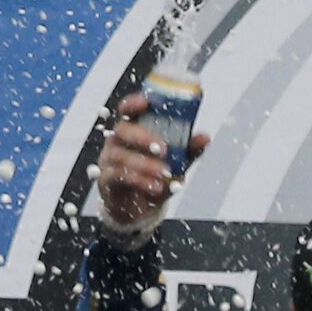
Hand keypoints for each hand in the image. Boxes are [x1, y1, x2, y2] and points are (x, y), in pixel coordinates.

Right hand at [93, 92, 207, 232]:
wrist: (138, 208)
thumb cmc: (153, 176)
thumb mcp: (175, 162)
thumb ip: (188, 150)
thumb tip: (204, 138)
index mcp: (132, 130)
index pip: (127, 111)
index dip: (133, 104)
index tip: (146, 102)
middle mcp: (117, 142)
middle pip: (122, 130)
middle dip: (143, 137)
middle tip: (164, 148)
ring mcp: (109, 160)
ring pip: (121, 155)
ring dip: (145, 163)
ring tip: (164, 172)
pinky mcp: (107, 181)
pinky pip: (119, 176)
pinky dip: (139, 180)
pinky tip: (155, 186)